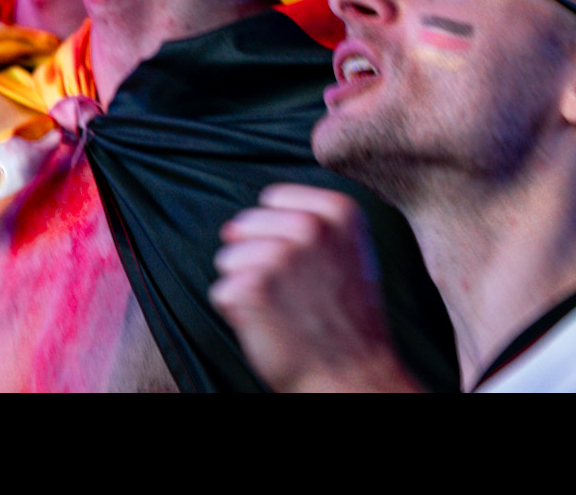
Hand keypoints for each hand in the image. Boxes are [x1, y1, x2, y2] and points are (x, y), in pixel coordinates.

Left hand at [210, 184, 422, 391]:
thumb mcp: (347, 253)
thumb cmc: (345, 320)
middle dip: (258, 259)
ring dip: (246, 287)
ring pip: (229, 258)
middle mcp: (310, 227)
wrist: (352, 376)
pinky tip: (271, 326)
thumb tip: (231, 226)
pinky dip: (238, 314)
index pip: (274, 198)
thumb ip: (304, 224)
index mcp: (339, 212)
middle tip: (295, 293)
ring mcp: (280, 255)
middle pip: (245, 225)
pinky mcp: (252, 287)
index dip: (279, 235)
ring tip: (284, 310)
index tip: (308, 266)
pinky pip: (222, 292)